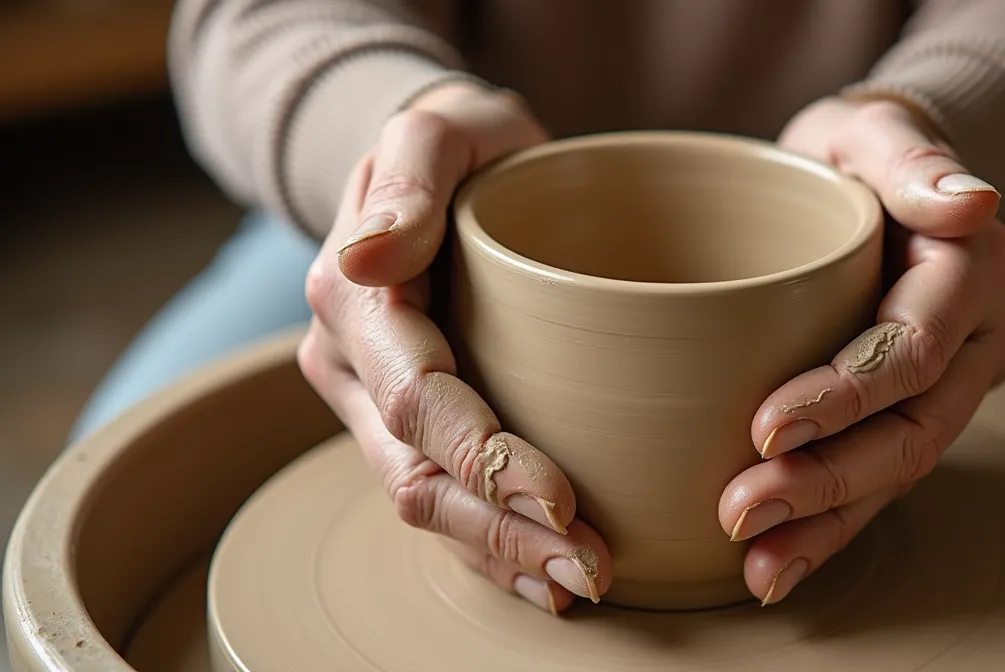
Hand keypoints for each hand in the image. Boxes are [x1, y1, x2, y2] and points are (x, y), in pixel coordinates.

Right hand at [297, 81, 611, 614]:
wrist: (438, 172)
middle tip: (592, 568)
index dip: (489, 461)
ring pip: (425, 504)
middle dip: (503, 532)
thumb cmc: (461, 149)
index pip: (419, 403)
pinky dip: (489, 547)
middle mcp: (350, 367)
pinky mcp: (406, 425)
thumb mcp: (440, 130)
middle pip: (418, 477)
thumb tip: (366, 256)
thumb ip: (411, 175)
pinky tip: (543, 580)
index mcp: (354, 301)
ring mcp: (371, 406)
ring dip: (501, 553)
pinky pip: (438, 499)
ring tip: (580, 582)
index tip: (566, 500)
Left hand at [719, 97, 1004, 603]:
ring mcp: (957, 384)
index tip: (764, 428)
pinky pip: (885, 479)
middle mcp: (981, 335)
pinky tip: (781, 565)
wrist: (876, 183)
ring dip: (828, 522)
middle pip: (912, 428)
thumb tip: (974, 201)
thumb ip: (912, 159)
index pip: (912, 347)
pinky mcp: (920, 412)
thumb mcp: (873, 132)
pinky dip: (834, 526)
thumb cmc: (857, 153)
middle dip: (827, 480)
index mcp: (972, 267)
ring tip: (757, 563)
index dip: (843, 396)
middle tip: (742, 512)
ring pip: (902, 469)